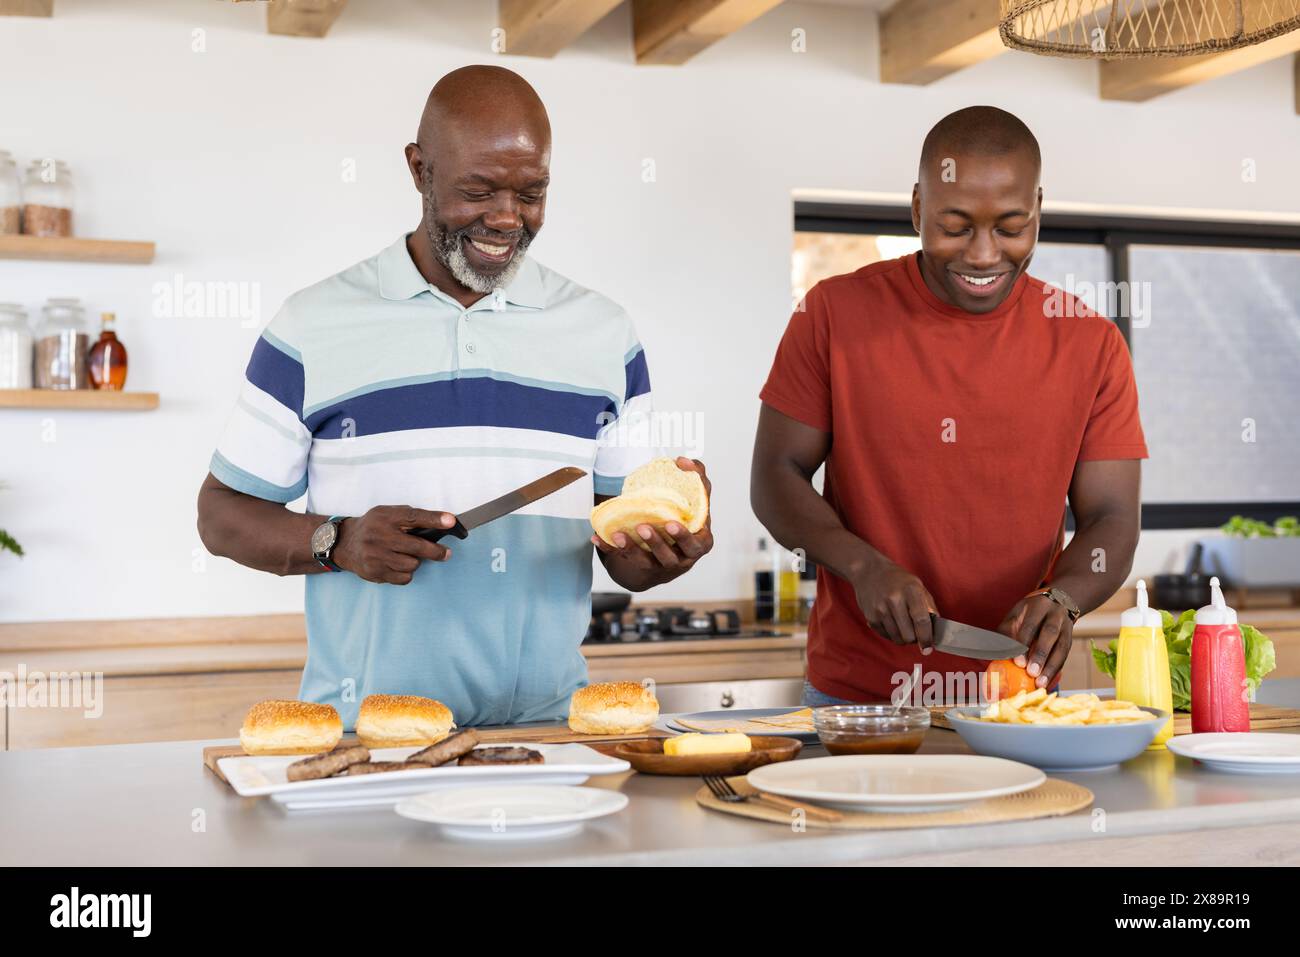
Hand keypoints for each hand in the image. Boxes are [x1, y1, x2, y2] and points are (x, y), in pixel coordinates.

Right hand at [332, 505, 454, 584]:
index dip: (434, 519)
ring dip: (416, 562)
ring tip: (408, 556)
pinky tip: (398, 565)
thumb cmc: (373, 526)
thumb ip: (409, 517)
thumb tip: (440, 522)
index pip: (414, 517)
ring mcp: (376, 555)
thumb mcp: (387, 513)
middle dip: (436, 551)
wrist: (345, 543)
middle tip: (445, 553)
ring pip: (412, 565)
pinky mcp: (375, 572)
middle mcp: (380, 536)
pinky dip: (406, 573)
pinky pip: (404, 578)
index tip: (451, 522)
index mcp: (386, 517)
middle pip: (417, 546)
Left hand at [591, 457, 713, 584]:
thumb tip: (683, 461)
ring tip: (619, 534)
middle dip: (657, 543)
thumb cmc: (687, 520)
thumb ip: (697, 478)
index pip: (695, 542)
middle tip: (643, 527)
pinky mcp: (642, 566)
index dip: (683, 534)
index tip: (670, 523)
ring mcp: (661, 565)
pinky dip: (610, 549)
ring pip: (647, 561)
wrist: (675, 548)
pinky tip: (597, 538)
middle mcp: (681, 559)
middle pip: (670, 556)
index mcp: (698, 543)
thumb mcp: (696, 502)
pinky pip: (624, 559)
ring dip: (632, 548)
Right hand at [850, 557, 937, 651]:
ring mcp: (880, 609)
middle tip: (915, 632)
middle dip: (915, 639)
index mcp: (910, 590)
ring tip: (903, 626)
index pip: (921, 620)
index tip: (928, 648)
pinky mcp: (870, 617)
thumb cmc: (897, 579)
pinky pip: (886, 636)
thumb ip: (929, 606)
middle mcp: (894, 599)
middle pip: (909, 634)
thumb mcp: (918, 586)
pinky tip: (892, 622)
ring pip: (897, 638)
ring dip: (903, 638)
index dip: (926, 637)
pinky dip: (892, 634)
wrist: (869, 571)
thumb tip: (935, 629)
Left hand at [997, 594, 1073, 687]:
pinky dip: (1056, 670)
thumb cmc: (1030, 613)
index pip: (1031, 625)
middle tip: (1031, 673)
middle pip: (1050, 634)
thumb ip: (1006, 631)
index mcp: (1038, 606)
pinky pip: (1065, 656)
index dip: (1024, 643)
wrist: (1058, 602)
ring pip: (1062, 647)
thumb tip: (989, 650)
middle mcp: (1055, 615)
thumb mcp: (1017, 615)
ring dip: (1051, 667)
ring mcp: (1066, 627)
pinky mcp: (1071, 639)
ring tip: (1041, 684)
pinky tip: (1048, 682)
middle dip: (1041, 655)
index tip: (1018, 661)